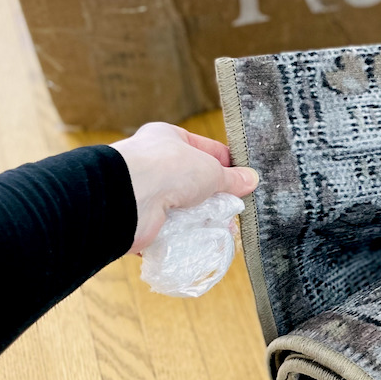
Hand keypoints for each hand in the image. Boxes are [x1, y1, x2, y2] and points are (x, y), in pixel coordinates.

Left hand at [111, 122, 259, 254]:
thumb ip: (232, 178)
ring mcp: (149, 192)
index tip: (245, 180)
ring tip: (226, 230)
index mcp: (168, 138)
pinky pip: (173, 228)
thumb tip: (252, 180)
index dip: (227, 164)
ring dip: (205, 218)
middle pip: (196, 182)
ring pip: (186, 208)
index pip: (206, 149)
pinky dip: (188, 236)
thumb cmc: (169, 168)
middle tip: (237, 209)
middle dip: (218, 197)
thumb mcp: (211, 170)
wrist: (129, 196)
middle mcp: (156, 163)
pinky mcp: (145, 219)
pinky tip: (205, 241)